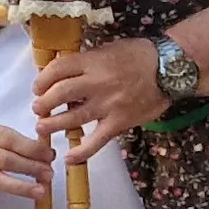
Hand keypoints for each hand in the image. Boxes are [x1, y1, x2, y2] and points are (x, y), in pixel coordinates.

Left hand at [36, 36, 168, 162]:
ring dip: (52, 124)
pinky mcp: (119, 122)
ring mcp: (108, 105)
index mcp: (93, 62)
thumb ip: (86, 61)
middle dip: (43, 103)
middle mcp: (97, 83)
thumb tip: (62, 71)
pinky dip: (82, 152)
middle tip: (38, 108)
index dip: (42, 79)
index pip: (58, 69)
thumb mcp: (108, 49)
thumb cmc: (139, 55)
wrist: (170, 69)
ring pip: (72, 118)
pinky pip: (97, 141)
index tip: (37, 87)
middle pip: (59, 94)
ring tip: (42, 127)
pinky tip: (69, 158)